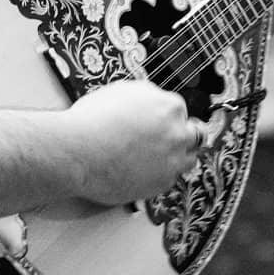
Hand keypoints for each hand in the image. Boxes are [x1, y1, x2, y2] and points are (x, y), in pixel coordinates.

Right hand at [61, 80, 206, 205]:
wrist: (78, 151)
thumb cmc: (92, 120)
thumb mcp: (120, 91)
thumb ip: (144, 96)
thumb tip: (148, 101)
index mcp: (168, 106)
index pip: (179, 111)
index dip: (167, 117)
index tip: (159, 123)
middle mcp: (176, 132)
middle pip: (194, 135)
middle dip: (182, 135)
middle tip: (168, 139)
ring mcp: (172, 159)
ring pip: (189, 159)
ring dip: (178, 157)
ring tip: (161, 157)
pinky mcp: (162, 182)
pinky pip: (170, 179)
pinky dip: (160, 175)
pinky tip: (144, 171)